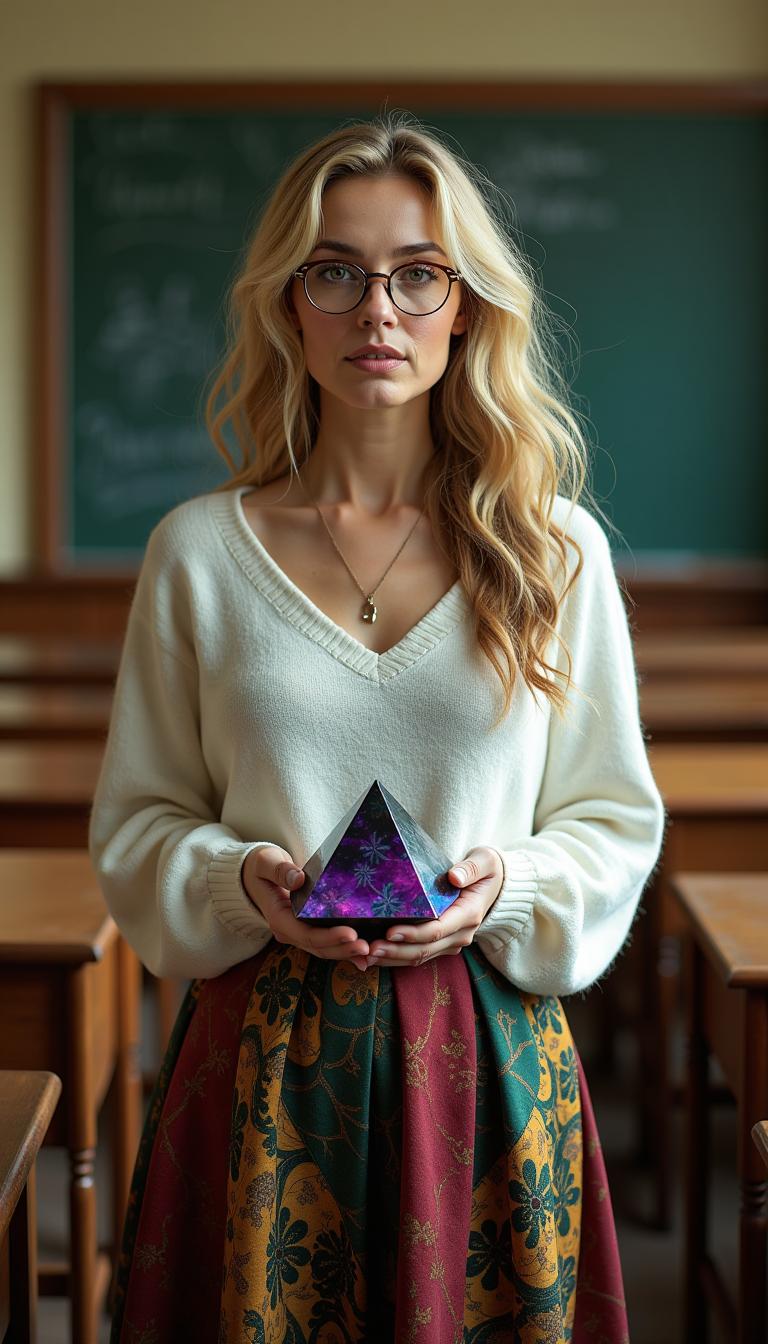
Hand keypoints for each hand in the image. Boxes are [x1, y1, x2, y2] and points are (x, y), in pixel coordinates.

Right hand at [241, 844, 371, 964]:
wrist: (255, 876)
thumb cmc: (262, 867)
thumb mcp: (266, 862)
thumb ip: (279, 870)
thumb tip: (298, 879)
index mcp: (279, 918)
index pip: (306, 933)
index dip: (329, 936)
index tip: (350, 933)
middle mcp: (289, 931)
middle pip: (318, 947)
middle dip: (343, 949)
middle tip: (366, 947)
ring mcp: (299, 933)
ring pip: (325, 949)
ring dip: (347, 953)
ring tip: (369, 952)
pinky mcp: (309, 930)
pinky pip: (328, 944)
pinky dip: (346, 951)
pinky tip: (365, 956)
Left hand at [361, 845, 503, 969]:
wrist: (496, 885)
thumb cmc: (486, 869)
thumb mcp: (485, 860)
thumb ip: (471, 868)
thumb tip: (454, 877)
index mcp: (469, 914)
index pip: (437, 929)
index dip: (413, 934)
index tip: (390, 931)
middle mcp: (461, 934)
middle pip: (425, 949)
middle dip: (396, 951)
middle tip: (370, 949)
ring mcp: (452, 942)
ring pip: (420, 957)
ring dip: (394, 958)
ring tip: (368, 955)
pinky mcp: (443, 944)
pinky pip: (419, 955)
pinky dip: (398, 957)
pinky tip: (377, 955)